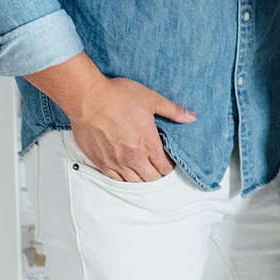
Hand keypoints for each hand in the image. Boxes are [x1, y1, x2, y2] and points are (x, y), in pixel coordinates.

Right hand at [66, 76, 194, 181]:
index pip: (164, 168)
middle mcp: (132, 158)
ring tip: (144, 174)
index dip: (169, 168)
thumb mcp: (152, 99)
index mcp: (148, 144)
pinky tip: (126, 174)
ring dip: (141, 180)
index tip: (170, 164)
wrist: (88, 98)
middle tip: (159, 170)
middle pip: (150, 179)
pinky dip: (122, 179)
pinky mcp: (99, 161)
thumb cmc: (119, 96)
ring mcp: (114, 162)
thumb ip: (173, 111)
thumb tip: (191, 117)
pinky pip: (114, 179)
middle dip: (158, 177)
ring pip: (133, 182)